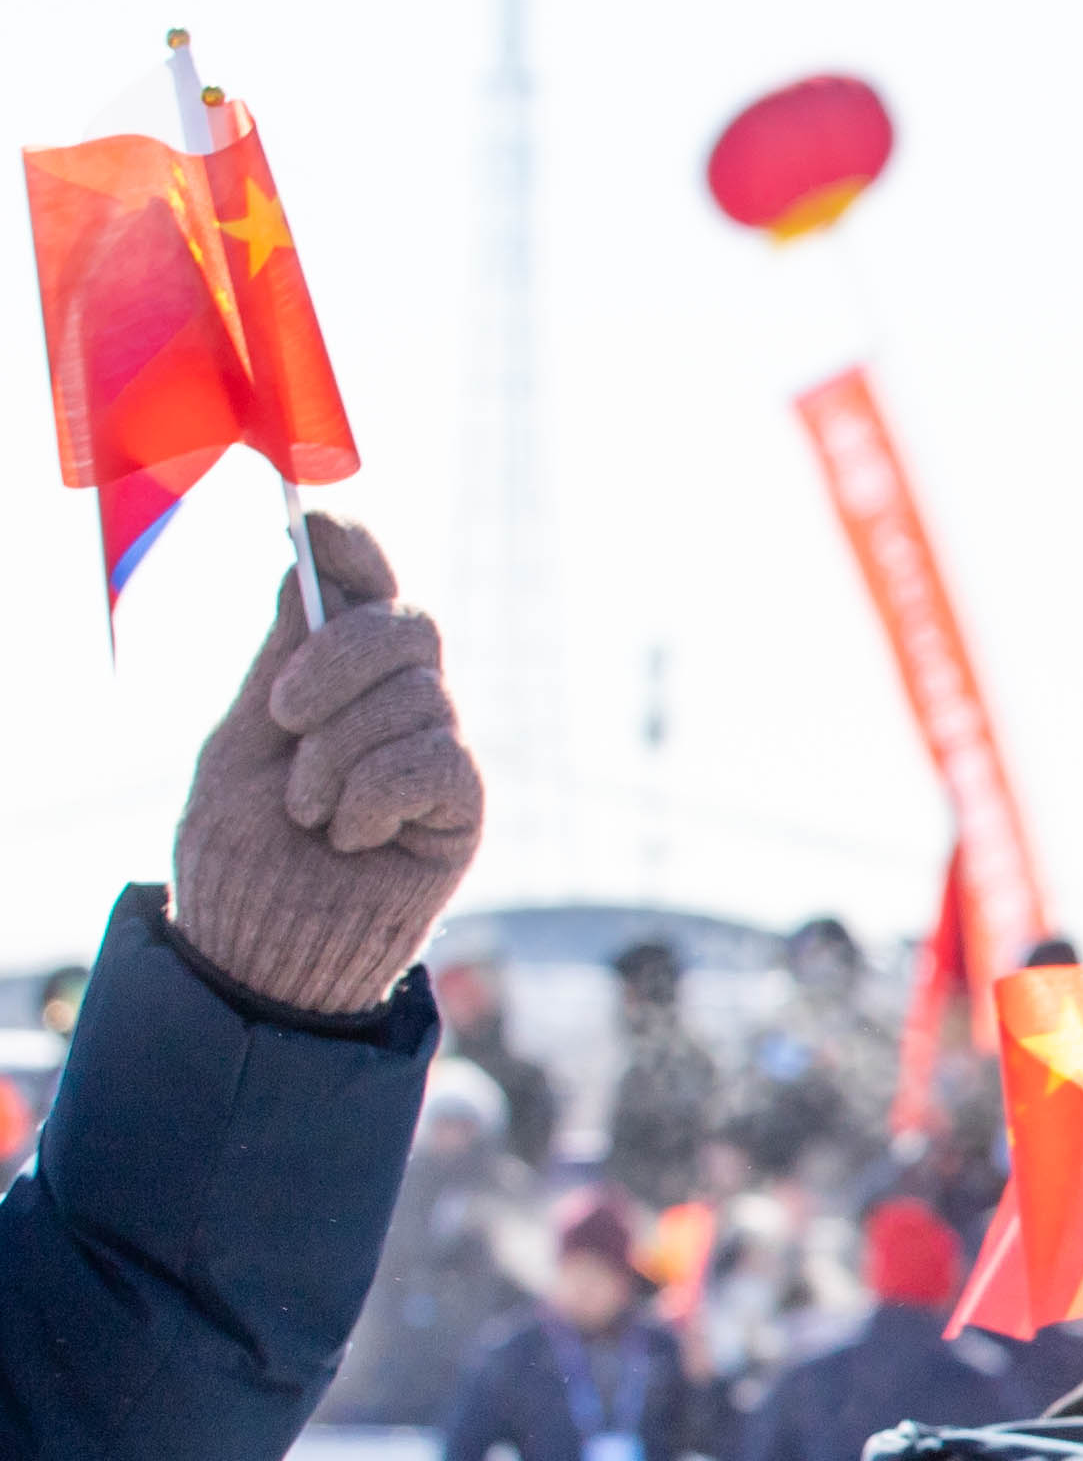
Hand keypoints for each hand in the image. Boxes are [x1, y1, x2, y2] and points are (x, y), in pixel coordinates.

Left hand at [167, 513, 483, 1015]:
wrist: (264, 939)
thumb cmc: (243, 846)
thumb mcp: (243, 735)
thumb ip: (283, 658)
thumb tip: (306, 566)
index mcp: (337, 673)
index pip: (365, 586)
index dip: (353, 547)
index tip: (312, 521)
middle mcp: (400, 701)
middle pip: (407, 627)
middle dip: (338, 659)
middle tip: (283, 716)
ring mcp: (437, 750)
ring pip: (416, 699)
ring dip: (338, 755)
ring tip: (307, 811)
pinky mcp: (462, 805)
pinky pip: (433, 761)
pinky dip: (374, 794)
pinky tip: (351, 835)